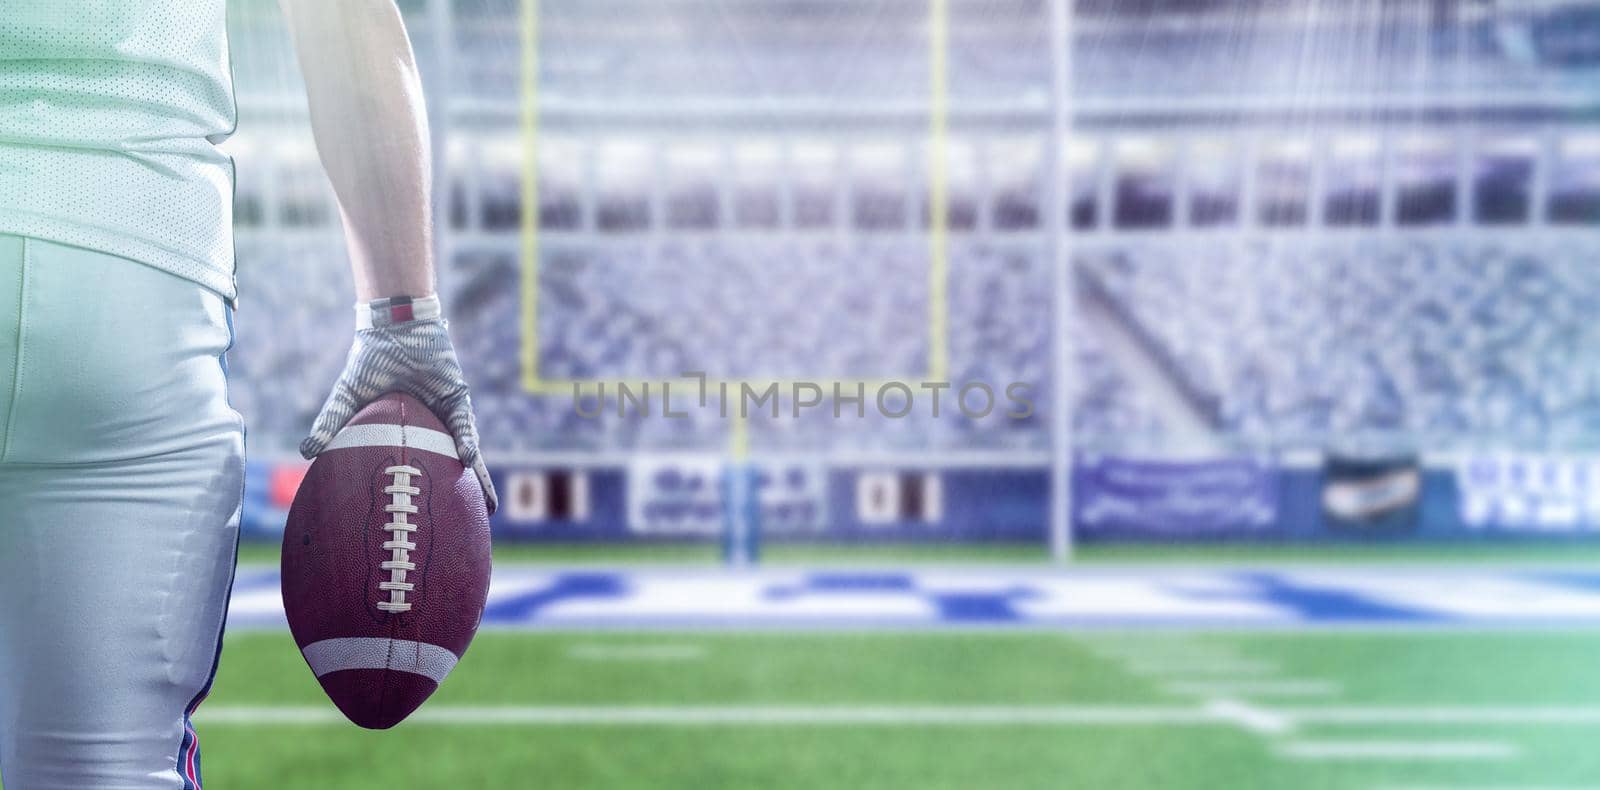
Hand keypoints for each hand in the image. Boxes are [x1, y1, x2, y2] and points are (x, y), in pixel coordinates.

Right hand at [301, 295, 497, 512]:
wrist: (393, 328)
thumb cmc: (371, 361)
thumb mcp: (347, 398)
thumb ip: (331, 424)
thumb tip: (306, 453)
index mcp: (409, 432)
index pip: (419, 468)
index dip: (422, 493)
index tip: (426, 524)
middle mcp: (433, 428)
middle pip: (449, 467)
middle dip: (463, 496)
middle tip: (473, 526)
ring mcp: (447, 415)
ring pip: (466, 452)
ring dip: (478, 477)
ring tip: (489, 506)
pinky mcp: (458, 398)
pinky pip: (463, 425)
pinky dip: (465, 442)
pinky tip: (466, 460)